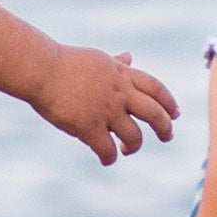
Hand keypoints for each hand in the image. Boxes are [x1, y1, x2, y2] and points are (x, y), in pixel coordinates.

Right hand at [33, 46, 177, 165]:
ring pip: (134, 136)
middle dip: (165, 128)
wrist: (41, 69)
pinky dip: (110, 158)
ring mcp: (105, 110)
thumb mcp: (97, 59)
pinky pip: (107, 150)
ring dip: (134, 146)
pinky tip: (106, 160)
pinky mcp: (89, 127)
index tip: (175, 114)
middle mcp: (119, 92)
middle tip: (167, 137)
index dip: (169, 102)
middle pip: (154, 113)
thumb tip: (129, 56)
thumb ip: (116, 63)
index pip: (156, 88)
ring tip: (127, 150)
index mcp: (121, 74)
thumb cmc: (63, 63)